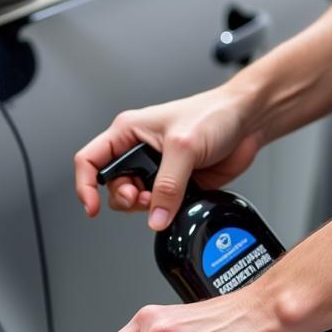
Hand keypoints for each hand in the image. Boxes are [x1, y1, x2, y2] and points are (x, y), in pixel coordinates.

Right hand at [74, 84, 263, 230]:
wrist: (247, 122)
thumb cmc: (214, 114)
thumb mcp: (183, 147)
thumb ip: (167, 186)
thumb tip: (155, 217)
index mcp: (127, 132)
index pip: (90, 160)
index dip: (85, 186)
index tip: (92, 206)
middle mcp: (136, 151)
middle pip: (111, 187)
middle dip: (124, 199)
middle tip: (142, 199)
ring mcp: (155, 170)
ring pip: (133, 200)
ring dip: (144, 207)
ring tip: (160, 200)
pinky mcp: (174, 185)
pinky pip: (158, 207)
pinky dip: (162, 212)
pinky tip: (174, 204)